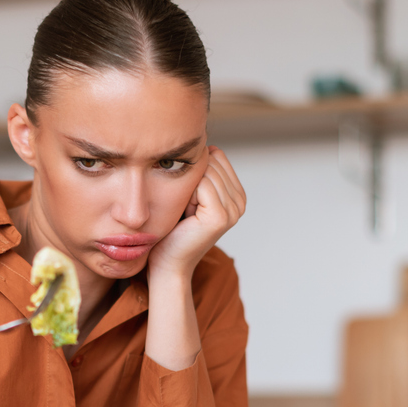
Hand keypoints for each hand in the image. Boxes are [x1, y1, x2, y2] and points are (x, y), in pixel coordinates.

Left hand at [147, 146, 246, 281]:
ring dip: (187, 189)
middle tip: (186, 208)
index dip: (195, 173)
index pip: (218, 157)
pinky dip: (187, 196)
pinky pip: (202, 185)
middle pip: (212, 163)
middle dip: (191, 180)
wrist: (167, 261)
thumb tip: (209, 145)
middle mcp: (240, 203)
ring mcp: (234, 211)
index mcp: (237, 195)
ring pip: (206, 172)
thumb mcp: (190, 192)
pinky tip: (186, 215)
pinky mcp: (221, 217)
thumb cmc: (173, 228)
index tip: (189, 198)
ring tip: (186, 212)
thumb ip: (203, 170)